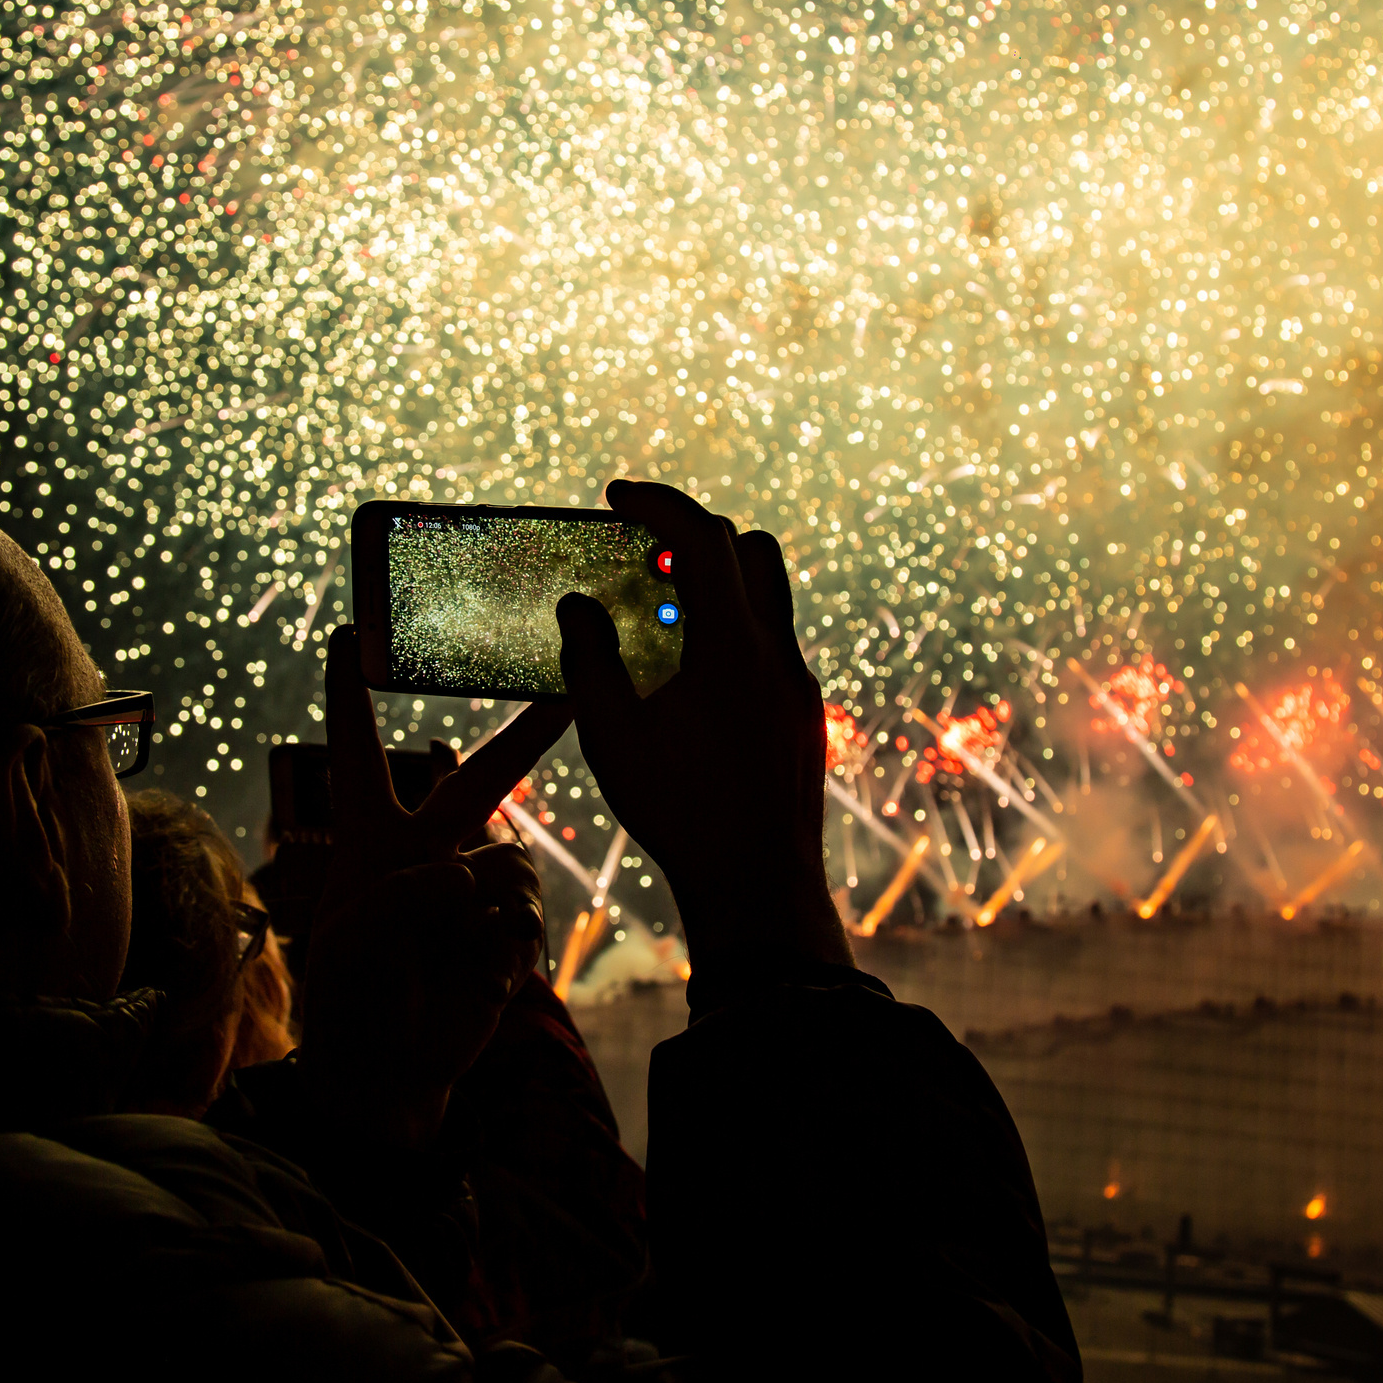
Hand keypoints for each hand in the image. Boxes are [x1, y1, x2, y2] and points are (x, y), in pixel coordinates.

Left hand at [296, 627, 571, 1146]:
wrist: (386, 1073)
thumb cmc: (352, 999)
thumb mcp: (356, 934)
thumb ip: (413, 889)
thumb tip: (477, 875)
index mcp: (369, 838)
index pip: (356, 750)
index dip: (351, 693)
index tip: (347, 633)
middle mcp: (427, 850)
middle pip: (477, 777)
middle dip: (524, 733)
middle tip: (564, 688)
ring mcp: (474, 888)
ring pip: (506, 858)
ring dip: (482, 901)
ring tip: (453, 949)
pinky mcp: (509, 929)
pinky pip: (522, 908)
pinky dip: (502, 941)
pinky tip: (480, 976)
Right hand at [556, 480, 849, 979]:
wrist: (759, 888)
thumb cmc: (680, 813)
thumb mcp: (612, 735)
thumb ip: (590, 658)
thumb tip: (578, 605)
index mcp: (732, 645)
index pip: (702, 536)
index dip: (657, 503)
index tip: (616, 495)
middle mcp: (777, 653)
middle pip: (749, 549)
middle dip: (692, 532)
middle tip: (640, 545)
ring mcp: (798, 684)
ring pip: (769, 596)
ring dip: (718, 581)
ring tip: (661, 608)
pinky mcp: (804, 715)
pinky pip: (772, 643)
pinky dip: (732, 627)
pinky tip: (690, 672)